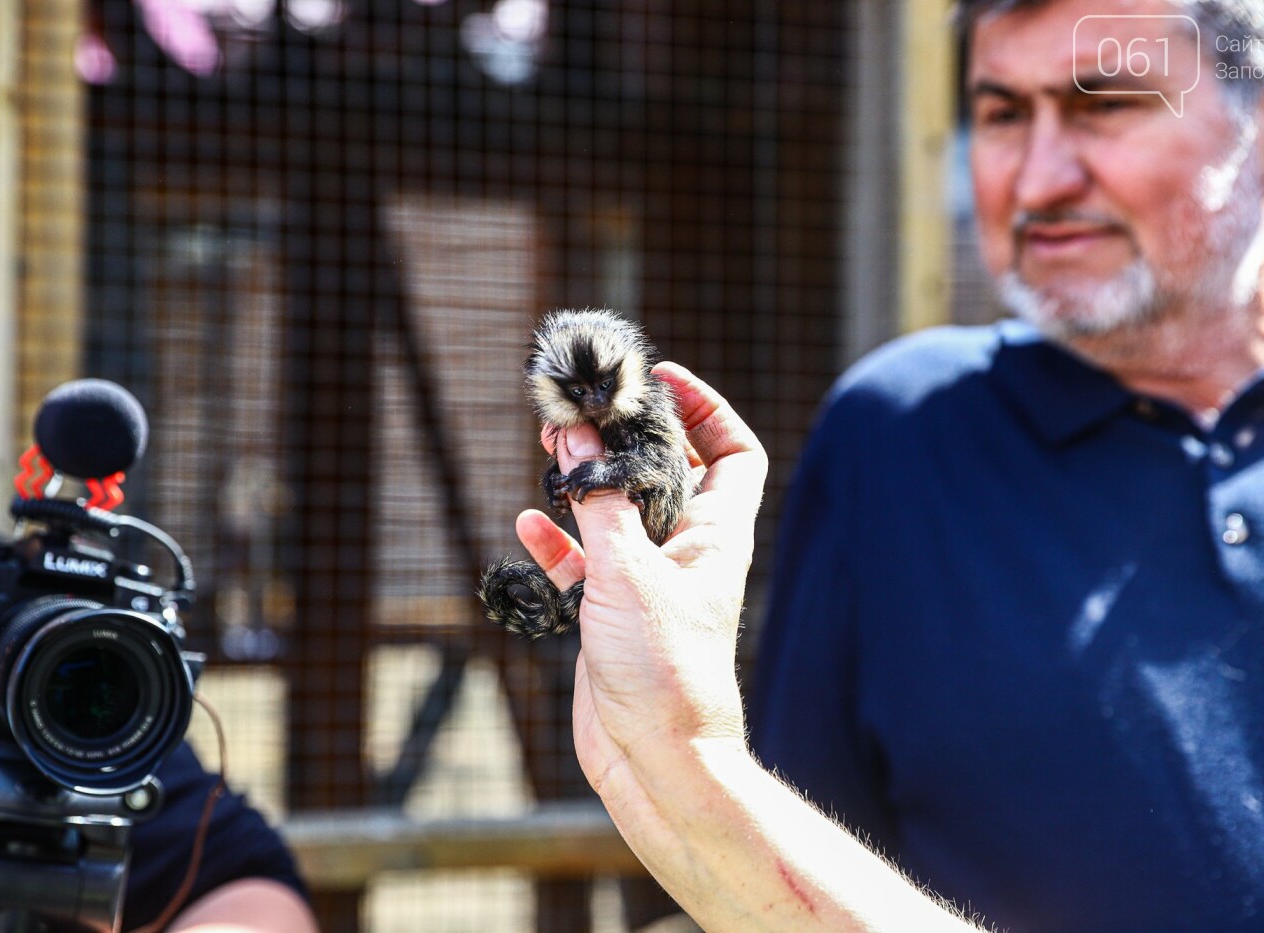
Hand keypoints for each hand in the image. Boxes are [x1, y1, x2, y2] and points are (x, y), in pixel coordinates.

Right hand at [514, 362, 767, 797]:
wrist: (658, 760)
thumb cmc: (665, 669)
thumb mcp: (628, 571)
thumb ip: (600, 501)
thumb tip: (579, 436)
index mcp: (715, 534)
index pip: (734, 452)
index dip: (707, 408)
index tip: (662, 378)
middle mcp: (686, 551)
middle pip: (664, 472)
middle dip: (625, 437)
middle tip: (582, 411)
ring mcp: (648, 582)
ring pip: (617, 513)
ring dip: (585, 482)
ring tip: (549, 448)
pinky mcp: (611, 614)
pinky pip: (584, 562)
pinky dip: (558, 541)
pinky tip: (529, 524)